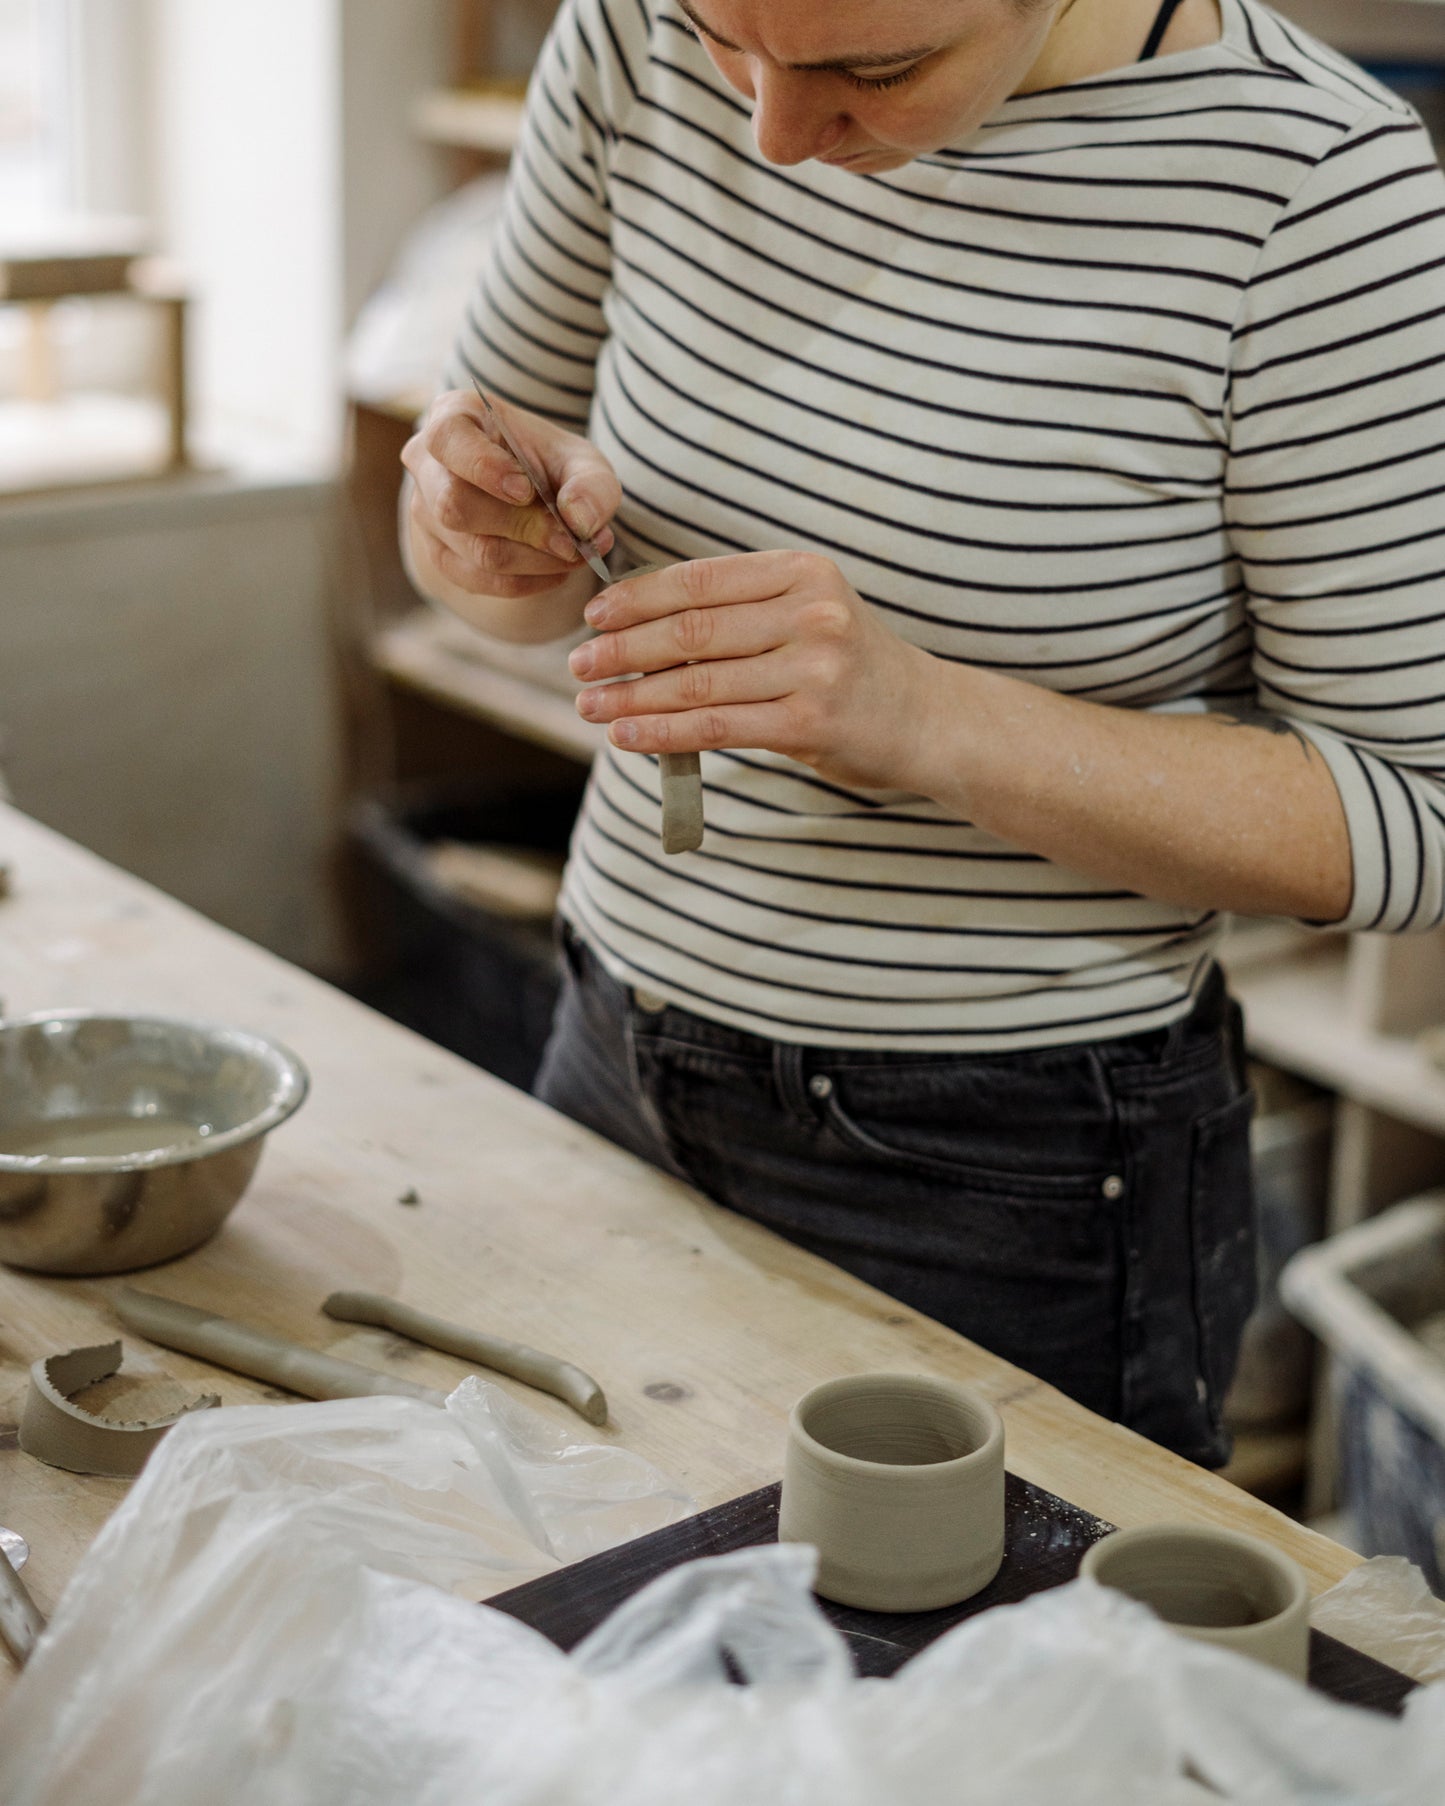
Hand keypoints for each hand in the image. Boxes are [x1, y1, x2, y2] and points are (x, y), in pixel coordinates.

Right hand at [402, 390, 619, 599]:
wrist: (536, 491)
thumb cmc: (551, 465)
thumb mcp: (583, 462)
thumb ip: (591, 484)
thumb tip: (579, 520)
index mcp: (454, 417)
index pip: (447, 439)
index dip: (484, 467)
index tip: (526, 490)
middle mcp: (427, 464)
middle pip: (456, 506)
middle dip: (523, 528)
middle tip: (572, 541)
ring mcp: (426, 513)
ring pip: (473, 550)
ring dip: (534, 561)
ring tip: (575, 555)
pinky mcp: (440, 554)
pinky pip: (477, 580)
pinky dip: (525, 582)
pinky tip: (557, 572)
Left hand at [568, 551, 940, 791]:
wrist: (926, 718)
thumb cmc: (850, 666)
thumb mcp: (806, 613)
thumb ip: (739, 610)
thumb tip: (638, 623)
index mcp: (801, 571)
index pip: (699, 579)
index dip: (637, 598)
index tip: (594, 616)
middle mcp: (810, 612)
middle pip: (691, 630)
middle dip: (623, 649)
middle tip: (578, 665)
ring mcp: (813, 668)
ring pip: (697, 682)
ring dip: (632, 696)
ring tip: (589, 705)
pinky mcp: (809, 721)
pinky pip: (716, 726)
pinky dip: (662, 732)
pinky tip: (627, 735)